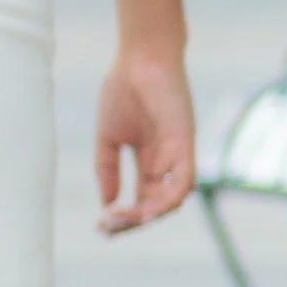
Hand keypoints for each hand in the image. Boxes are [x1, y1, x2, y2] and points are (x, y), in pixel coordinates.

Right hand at [95, 48, 194, 233]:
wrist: (139, 59)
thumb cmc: (123, 91)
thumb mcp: (108, 138)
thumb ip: (107, 170)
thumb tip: (107, 204)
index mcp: (148, 161)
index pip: (140, 200)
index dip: (123, 217)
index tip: (100, 225)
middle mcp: (166, 163)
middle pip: (155, 205)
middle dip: (132, 221)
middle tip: (109, 227)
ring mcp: (177, 154)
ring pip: (171, 199)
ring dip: (149, 215)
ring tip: (126, 221)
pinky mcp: (185, 144)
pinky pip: (184, 180)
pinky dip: (169, 198)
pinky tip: (146, 209)